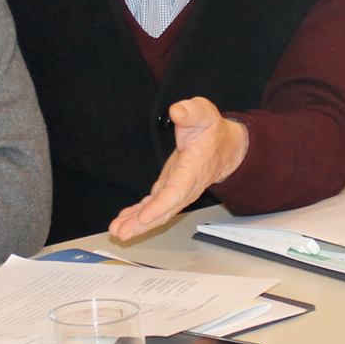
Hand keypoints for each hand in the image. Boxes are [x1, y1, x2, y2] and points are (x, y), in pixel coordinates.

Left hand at [109, 97, 248, 241]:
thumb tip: (177, 111)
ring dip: (138, 223)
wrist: (226, 148)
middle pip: (164, 209)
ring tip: (118, 231)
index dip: (160, 206)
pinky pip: (154, 206)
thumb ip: (191, 112)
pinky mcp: (169, 189)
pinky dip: (139, 214)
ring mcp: (177, 190)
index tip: (144, 217)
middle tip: (122, 232)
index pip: (176, 192)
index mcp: (193, 169)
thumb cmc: (213, 131)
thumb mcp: (204, 113)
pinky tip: (125, 220)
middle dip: (143, 223)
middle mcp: (185, 185)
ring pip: (158, 212)